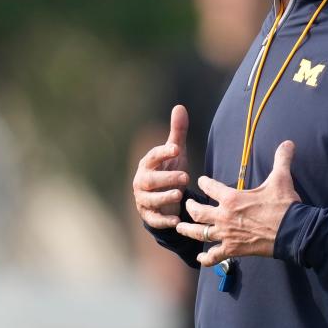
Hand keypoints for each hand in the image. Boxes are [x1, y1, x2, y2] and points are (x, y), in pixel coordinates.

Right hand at [132, 105, 189, 228]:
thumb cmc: (168, 170)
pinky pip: (154, 219)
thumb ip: (177, 132)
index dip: (163, 152)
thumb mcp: (175, 152)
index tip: (177, 149)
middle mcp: (142, 181)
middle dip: (166, 178)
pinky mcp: (149, 215)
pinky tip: (177, 220)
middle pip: (149, 180)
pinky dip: (164, 220)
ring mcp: (144, 199)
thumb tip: (179, 106)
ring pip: (149, 200)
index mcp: (148, 164)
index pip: (152, 156)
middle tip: (185, 176)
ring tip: (179, 195)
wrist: (162, 197)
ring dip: (163, 197)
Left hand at [176, 140, 301, 266]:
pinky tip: (201, 258)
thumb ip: (281, 159)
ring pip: (200, 233)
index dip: (204, 182)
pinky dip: (206, 258)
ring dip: (188, 230)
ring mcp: (227, 235)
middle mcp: (224, 216)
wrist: (292, 231)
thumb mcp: (281, 178)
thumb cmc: (284, 205)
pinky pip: (214, 256)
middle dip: (190, 207)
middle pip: (198, 212)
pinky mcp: (233, 249)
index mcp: (232, 198)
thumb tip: (288, 142)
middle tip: (188, 204)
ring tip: (180, 227)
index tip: (201, 180)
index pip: (210, 187)